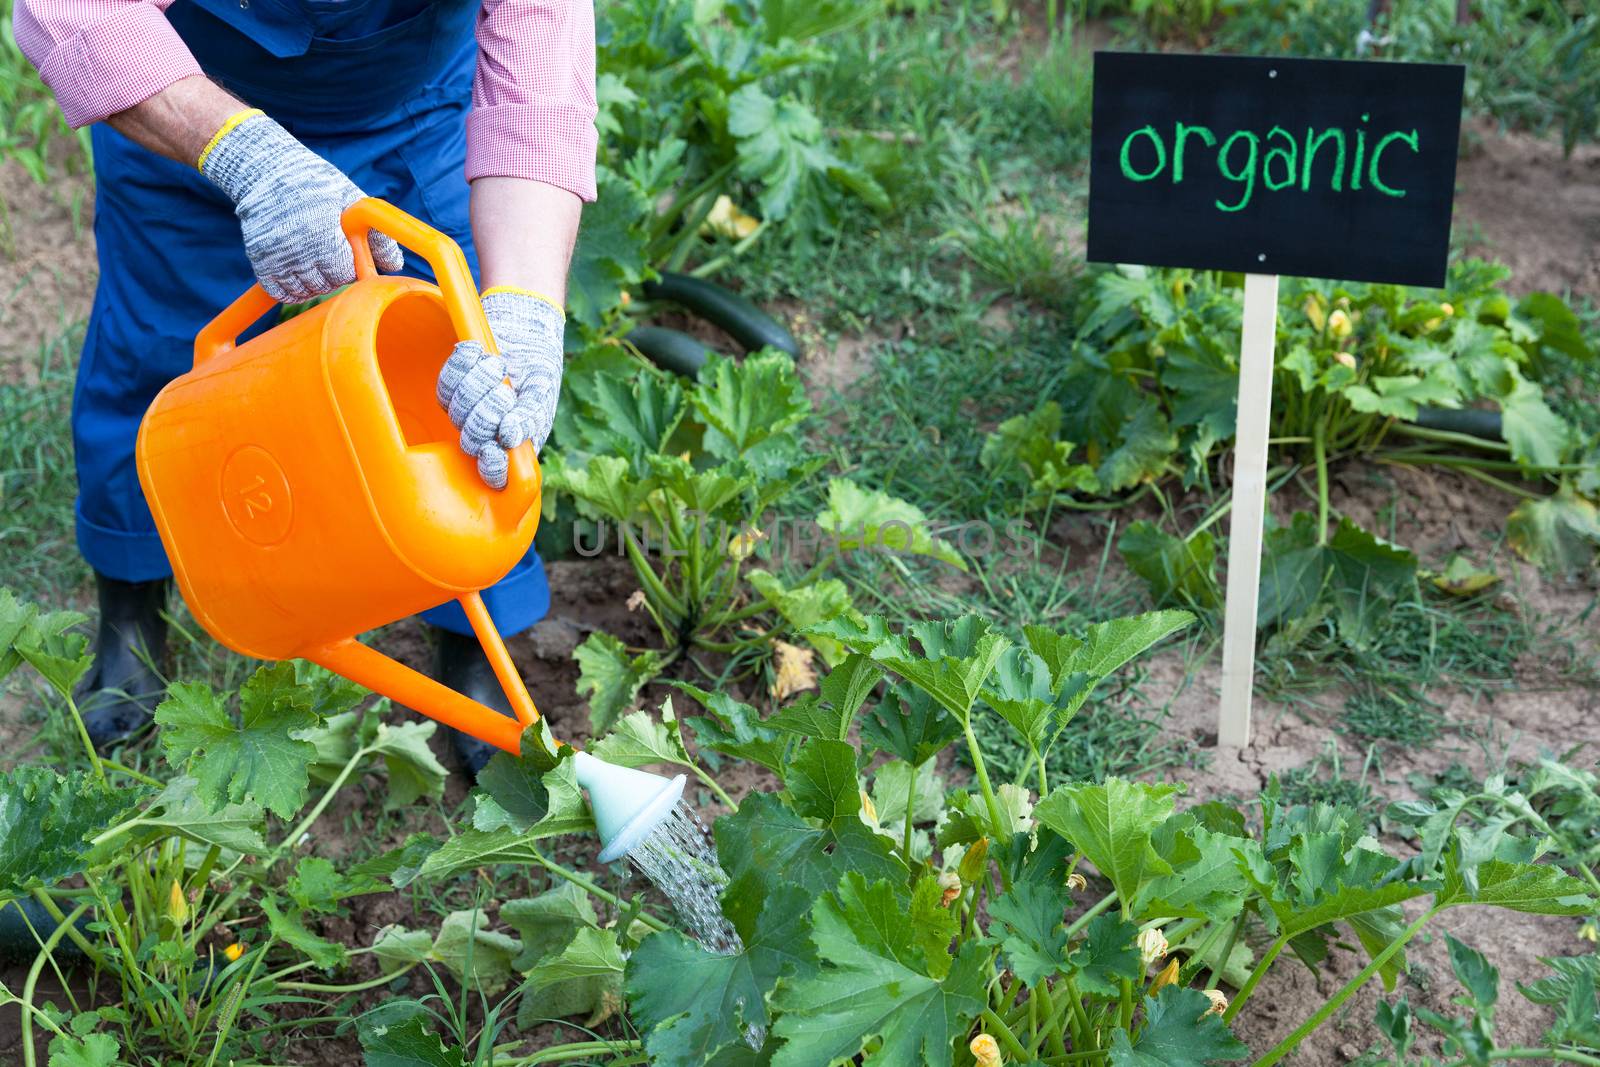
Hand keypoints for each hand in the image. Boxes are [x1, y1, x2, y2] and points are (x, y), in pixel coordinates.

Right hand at [200, 109, 402, 301]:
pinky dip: (291, 290)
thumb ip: (375, 233)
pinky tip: (299, 276)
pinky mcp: (259, 258)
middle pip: (325, 284)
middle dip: (334, 277)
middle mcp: (298, 247)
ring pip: (303, 290)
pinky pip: (279, 291)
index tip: (348, 256)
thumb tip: (395, 264)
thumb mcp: (350, 199)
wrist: (266, 170)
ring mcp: (276, 254)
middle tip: (333, 259)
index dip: (349, 268)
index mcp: (324, 232)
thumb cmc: (314, 183)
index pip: (343, 273)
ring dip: (314, 284)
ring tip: (317, 265)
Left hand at [436, 289, 564, 488]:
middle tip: (505, 388)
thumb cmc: (538, 368)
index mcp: (513, 446)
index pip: (496, 474)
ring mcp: (467, 412)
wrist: (523, 331)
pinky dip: (460, 365)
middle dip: (487, 409)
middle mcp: (487, 435)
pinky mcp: (452, 388)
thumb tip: (508, 438)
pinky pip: (445, 384)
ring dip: (476, 382)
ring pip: (456, 410)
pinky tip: (476, 351)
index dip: (491, 468)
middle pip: (471, 437)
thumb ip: (528, 418)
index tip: (491, 450)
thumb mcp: (541, 393)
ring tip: (496, 363)